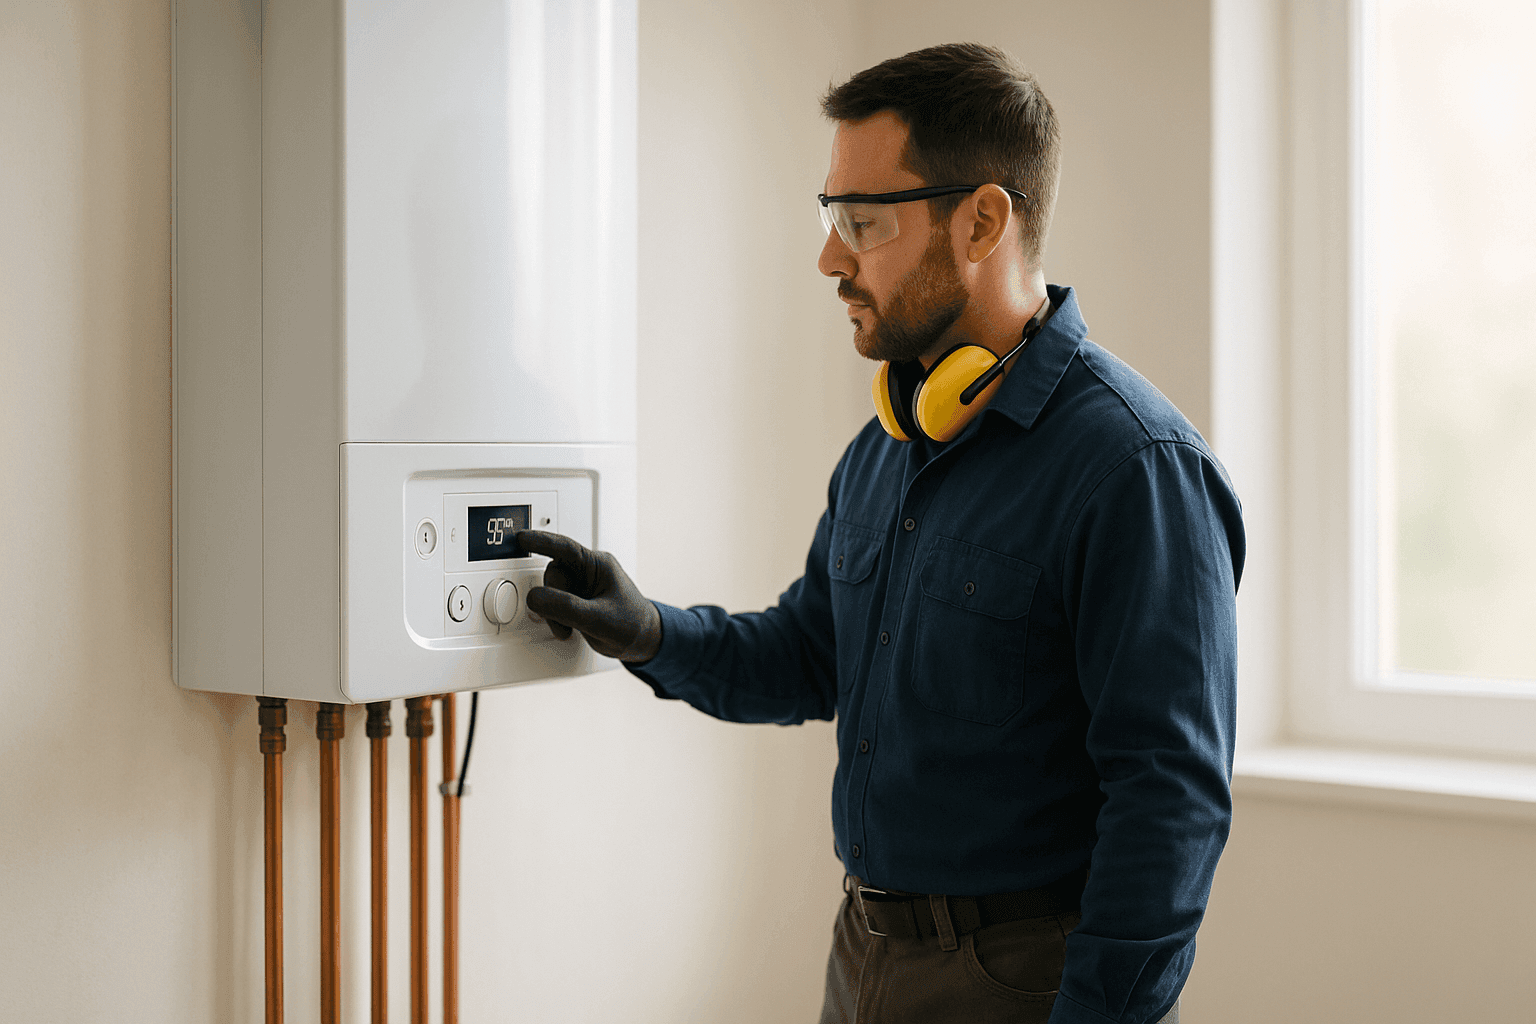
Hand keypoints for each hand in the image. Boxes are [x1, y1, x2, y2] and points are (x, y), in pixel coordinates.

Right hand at [515, 531, 661, 662]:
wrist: (643, 643)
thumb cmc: (632, 624)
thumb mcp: (598, 617)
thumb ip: (565, 607)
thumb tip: (536, 597)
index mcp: (597, 565)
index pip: (564, 548)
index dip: (541, 542)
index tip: (521, 539)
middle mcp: (587, 573)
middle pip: (553, 575)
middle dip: (550, 598)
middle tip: (559, 618)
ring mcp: (581, 588)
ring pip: (550, 592)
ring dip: (552, 612)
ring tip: (567, 627)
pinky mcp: (576, 602)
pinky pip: (554, 605)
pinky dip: (555, 618)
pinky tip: (568, 628)